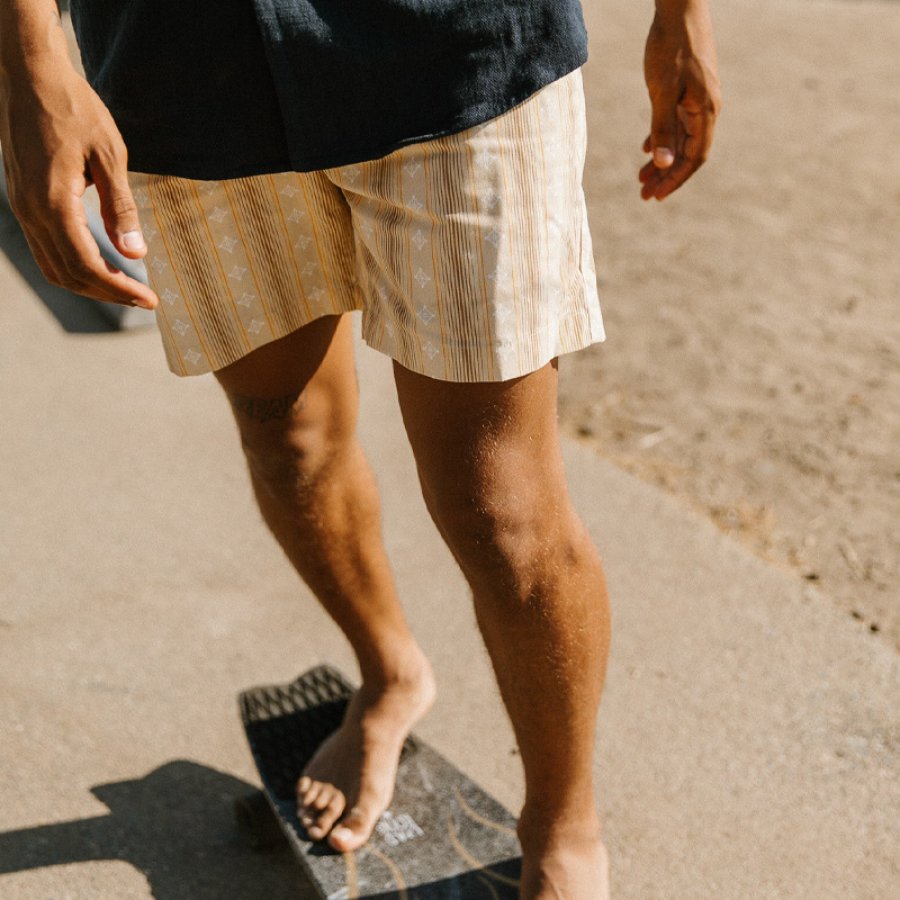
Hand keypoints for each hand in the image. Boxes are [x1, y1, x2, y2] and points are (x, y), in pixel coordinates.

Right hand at [0, 65, 157, 307]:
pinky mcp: (22, 199)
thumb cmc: (74, 108)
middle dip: (108, 293)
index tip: (150, 301)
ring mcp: (22, 206)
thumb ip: (121, 207)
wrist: (29, 73)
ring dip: (90, 284)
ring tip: (125, 287)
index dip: (119, 289)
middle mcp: (31, 211)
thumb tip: (136, 253)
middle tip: (144, 299)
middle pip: (69, 274)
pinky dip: (73, 266)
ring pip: (53, 266)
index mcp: (53, 203)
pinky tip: (101, 263)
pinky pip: (45, 248)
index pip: (86, 266)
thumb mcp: (109, 155)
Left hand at [640, 2, 720, 200]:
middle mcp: (707, 108)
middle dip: (666, 175)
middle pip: (687, 153)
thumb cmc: (671, 47)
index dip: (675, 179)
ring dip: (662, 160)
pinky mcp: (689, 89)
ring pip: (681, 139)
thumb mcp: (662, 91)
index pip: (693, 158)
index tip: (655, 196)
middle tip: (644, 194)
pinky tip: (647, 148)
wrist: (680, 6)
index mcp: (706, 111)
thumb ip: (663, 128)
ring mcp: (699, 99)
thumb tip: (665, 164)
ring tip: (641, 177)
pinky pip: (678, 122)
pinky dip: (663, 138)